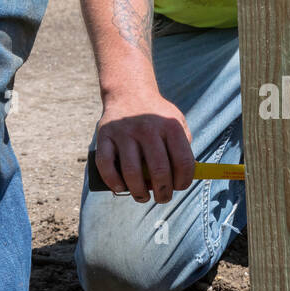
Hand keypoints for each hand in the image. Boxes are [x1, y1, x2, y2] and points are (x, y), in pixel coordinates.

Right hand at [94, 87, 194, 203]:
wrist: (129, 92)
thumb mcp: (177, 122)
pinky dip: (114, 182)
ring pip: (132, 173)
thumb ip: (184, 147)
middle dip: (163, 193)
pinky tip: (121, 188)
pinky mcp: (104, 136)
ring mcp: (124, 132)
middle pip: (159, 171)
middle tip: (163, 198)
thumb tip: (185, 178)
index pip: (183, 162)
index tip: (179, 187)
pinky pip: (106, 166)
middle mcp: (148, 128)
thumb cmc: (157, 116)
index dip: (184, 181)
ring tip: (142, 197)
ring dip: (139, 193)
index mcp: (170, 126)